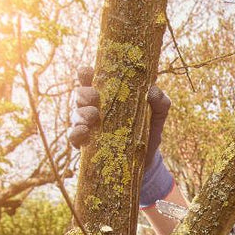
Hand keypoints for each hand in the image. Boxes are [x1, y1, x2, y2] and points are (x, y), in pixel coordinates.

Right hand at [67, 66, 174, 206]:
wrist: (147, 161)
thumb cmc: (148, 131)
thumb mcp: (158, 115)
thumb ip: (161, 101)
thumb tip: (153, 90)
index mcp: (107, 95)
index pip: (90, 79)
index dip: (85, 74)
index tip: (89, 73)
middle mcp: (93, 108)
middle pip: (79, 94)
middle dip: (84, 93)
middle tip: (95, 97)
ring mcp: (88, 126)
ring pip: (75, 114)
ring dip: (81, 113)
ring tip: (94, 116)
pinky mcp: (86, 145)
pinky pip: (73, 136)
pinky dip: (75, 133)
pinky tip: (85, 132)